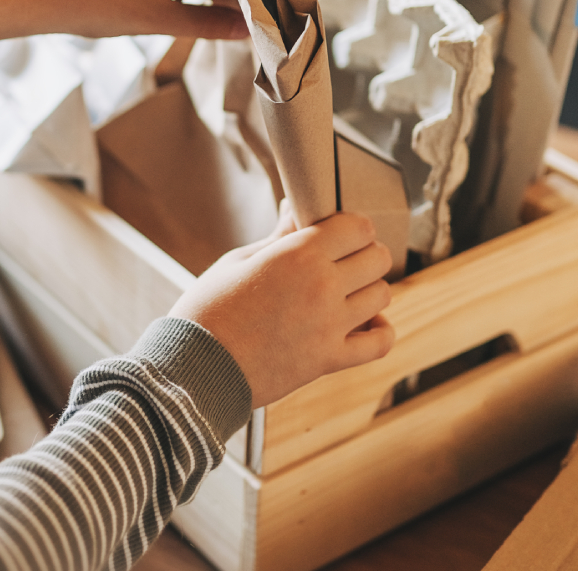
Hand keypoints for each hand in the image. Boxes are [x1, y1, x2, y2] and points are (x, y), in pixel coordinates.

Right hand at [169, 205, 395, 407]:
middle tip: (344, 261)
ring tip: (347, 293)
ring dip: (370, 290)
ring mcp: (330, 325)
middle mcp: (322, 286)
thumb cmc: (208, 309)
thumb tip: (294, 209)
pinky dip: (381, 332)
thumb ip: (278, 236)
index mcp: (298, 254)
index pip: (358, 227)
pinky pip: (380, 343)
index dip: (352, 227)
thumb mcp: (238, 261)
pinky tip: (365, 324)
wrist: (194, 368)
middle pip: (377, 258)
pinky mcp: (330, 360)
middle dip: (365, 254)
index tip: (339, 234)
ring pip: (383, 295)